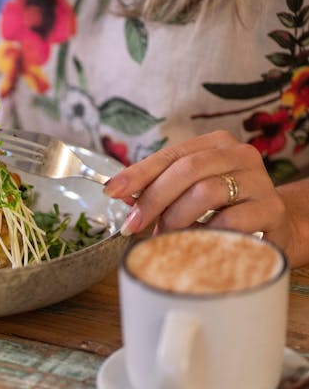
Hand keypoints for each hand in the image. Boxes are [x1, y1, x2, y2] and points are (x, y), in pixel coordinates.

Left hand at [103, 130, 295, 259]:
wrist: (275, 228)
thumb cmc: (224, 208)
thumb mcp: (190, 192)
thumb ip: (159, 189)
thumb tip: (122, 196)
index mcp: (216, 144)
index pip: (170, 155)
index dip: (138, 173)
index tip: (112, 191)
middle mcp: (240, 155)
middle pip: (186, 170)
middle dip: (153, 199)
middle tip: (133, 224)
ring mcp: (259, 181)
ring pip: (206, 192)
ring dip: (176, 218)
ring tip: (164, 237)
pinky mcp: (271, 210)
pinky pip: (229, 221)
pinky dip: (203, 233)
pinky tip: (192, 243)